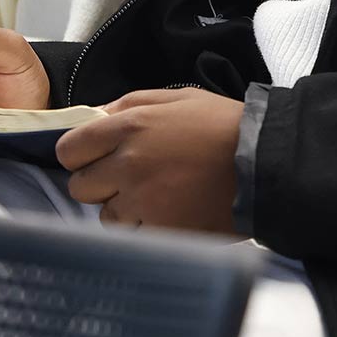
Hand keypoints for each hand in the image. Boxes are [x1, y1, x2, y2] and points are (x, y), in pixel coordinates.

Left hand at [55, 89, 243, 234]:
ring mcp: (144, 202)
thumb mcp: (178, 98)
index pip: (69, 149)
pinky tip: (167, 215)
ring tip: (154, 198)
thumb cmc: (224, 126)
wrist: (267, 163)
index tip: (95, 157)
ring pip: (105, 217)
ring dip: (122, 210)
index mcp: (130, 126)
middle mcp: (129, 165)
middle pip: (80, 186)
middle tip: (128, 179)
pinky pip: (132, 237)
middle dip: (99, 183)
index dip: (80, 154)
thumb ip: (131, 103)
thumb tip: (95, 117)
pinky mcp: (162, 231)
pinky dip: (144, 230)